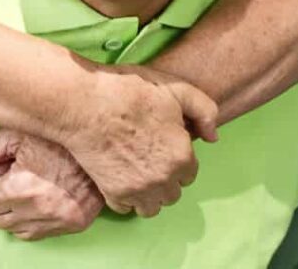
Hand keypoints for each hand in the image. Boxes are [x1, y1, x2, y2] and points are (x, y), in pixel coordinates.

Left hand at [0, 129, 103, 240]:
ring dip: (16, 210)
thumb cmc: (55, 134)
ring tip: (31, 185)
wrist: (101, 140)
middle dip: (0, 198)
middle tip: (17, 176)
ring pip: (15, 229)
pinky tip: (42, 197)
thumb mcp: (14, 134)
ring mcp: (58, 220)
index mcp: (21, 185)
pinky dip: (33, 219)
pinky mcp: (73, 225)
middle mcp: (38, 209)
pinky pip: (36, 234)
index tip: (4, 170)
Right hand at [60, 65, 218, 217]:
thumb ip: (204, 110)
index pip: (190, 173)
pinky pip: (127, 208)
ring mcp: (139, 189)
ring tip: (137, 173)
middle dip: (165, 178)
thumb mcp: (175, 88)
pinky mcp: (114, 193)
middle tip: (148, 157)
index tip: (162, 146)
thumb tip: (213, 137)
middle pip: (173, 193)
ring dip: (148, 194)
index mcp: (182, 155)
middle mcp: (164, 178)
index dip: (177, 158)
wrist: (84, 103)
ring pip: (152, 207)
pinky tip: (120, 177)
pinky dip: (125, 198)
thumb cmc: (128, 91)